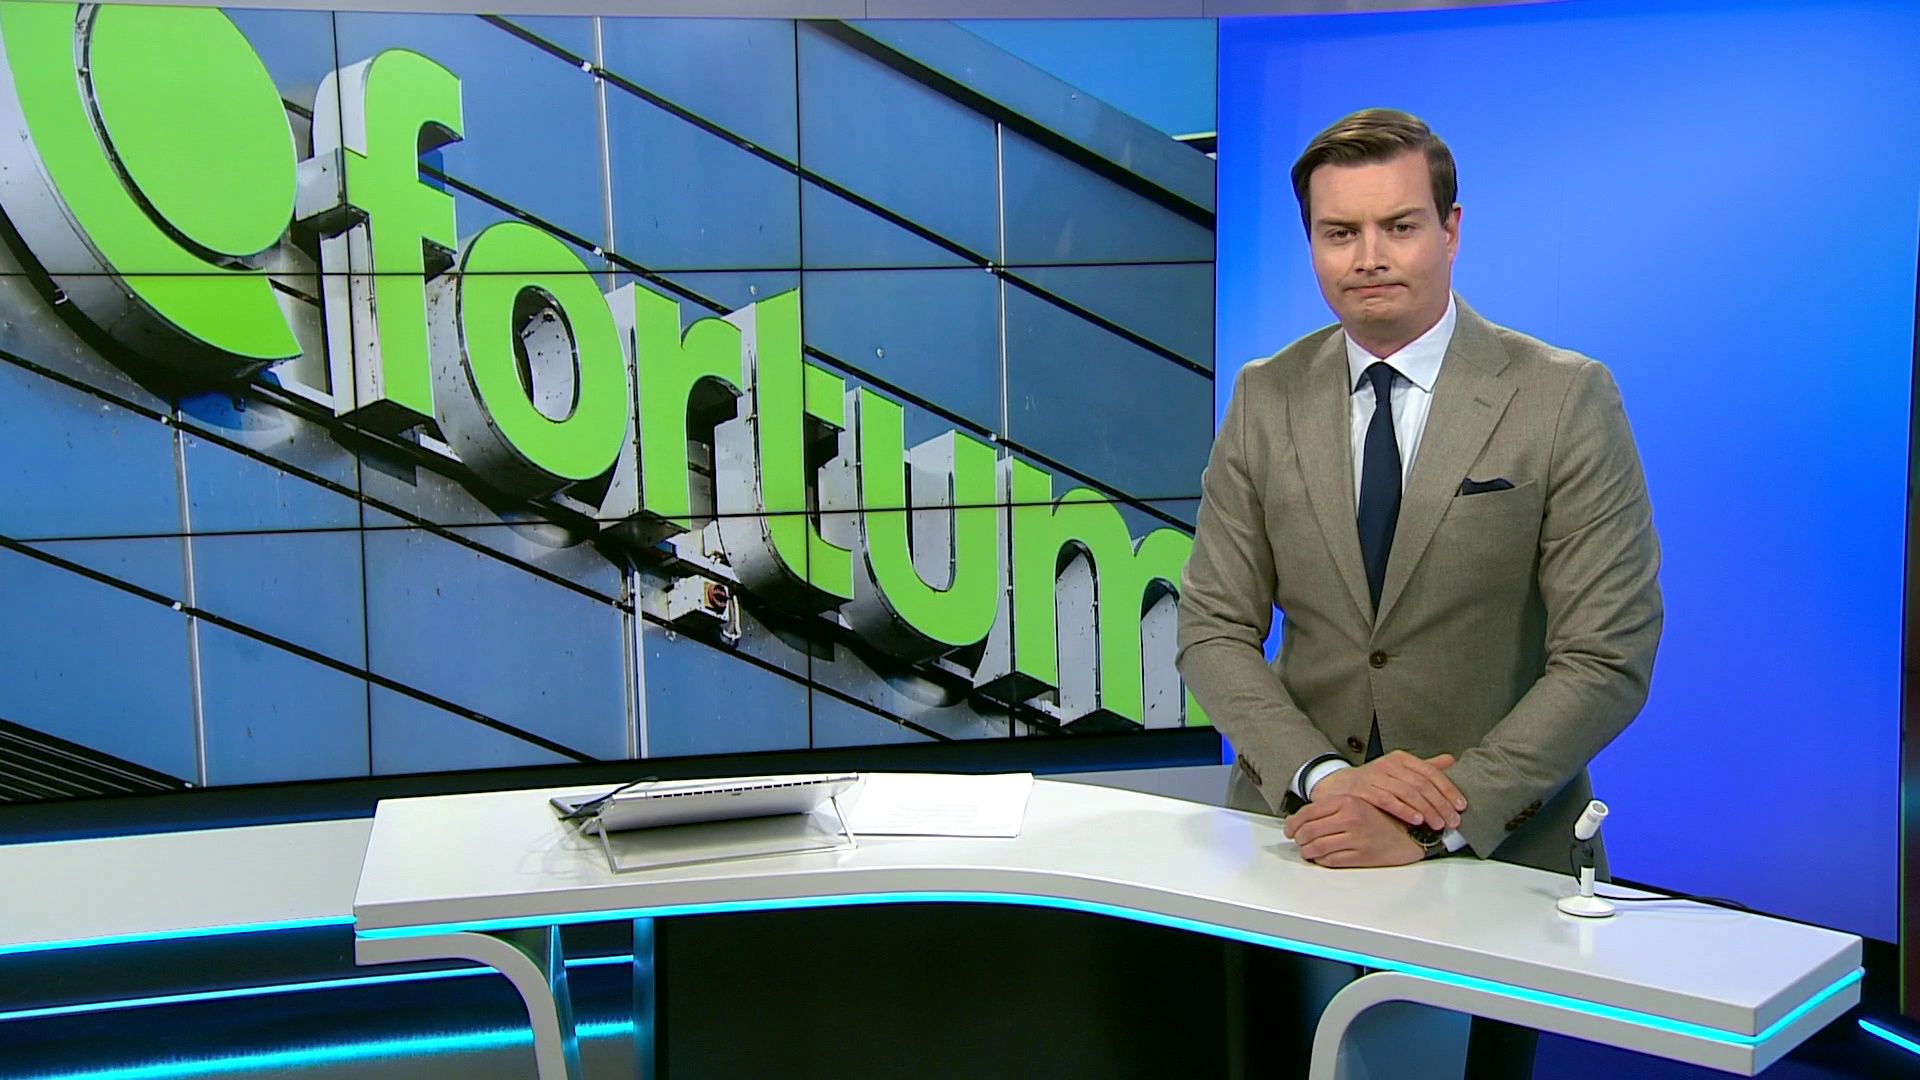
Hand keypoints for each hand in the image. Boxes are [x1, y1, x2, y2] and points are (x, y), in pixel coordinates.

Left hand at [1284, 794, 1423, 867]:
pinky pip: (1330, 861)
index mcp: (1346, 801)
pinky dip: (1321, 861)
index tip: (1289, 829)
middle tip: (1298, 841)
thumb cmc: (1380, 818)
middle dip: (1298, 839)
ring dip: (1307, 852)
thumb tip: (1297, 820)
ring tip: (1308, 850)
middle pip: (1308, 831)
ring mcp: (1356, 838)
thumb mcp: (1354, 803)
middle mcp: (1350, 818)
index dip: (1292, 823)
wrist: (1408, 834)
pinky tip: (1322, 857)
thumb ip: (1328, 808)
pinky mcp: (1361, 856)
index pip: (1307, 813)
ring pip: (1316, 848)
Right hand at [1310, 751, 1465, 829]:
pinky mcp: (1363, 790)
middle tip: (1453, 820)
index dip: (1448, 789)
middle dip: (1441, 804)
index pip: (1431, 772)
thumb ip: (1425, 768)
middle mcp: (1389, 765)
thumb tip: (1452, 762)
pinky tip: (1416, 821)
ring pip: (1408, 792)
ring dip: (1426, 810)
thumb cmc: (1374, 781)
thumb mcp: (1400, 771)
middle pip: (1422, 784)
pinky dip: (1404, 810)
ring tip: (1438, 824)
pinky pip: (1388, 800)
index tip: (1461, 805)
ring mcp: (1375, 776)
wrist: (1338, 786)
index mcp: (1401, 759)